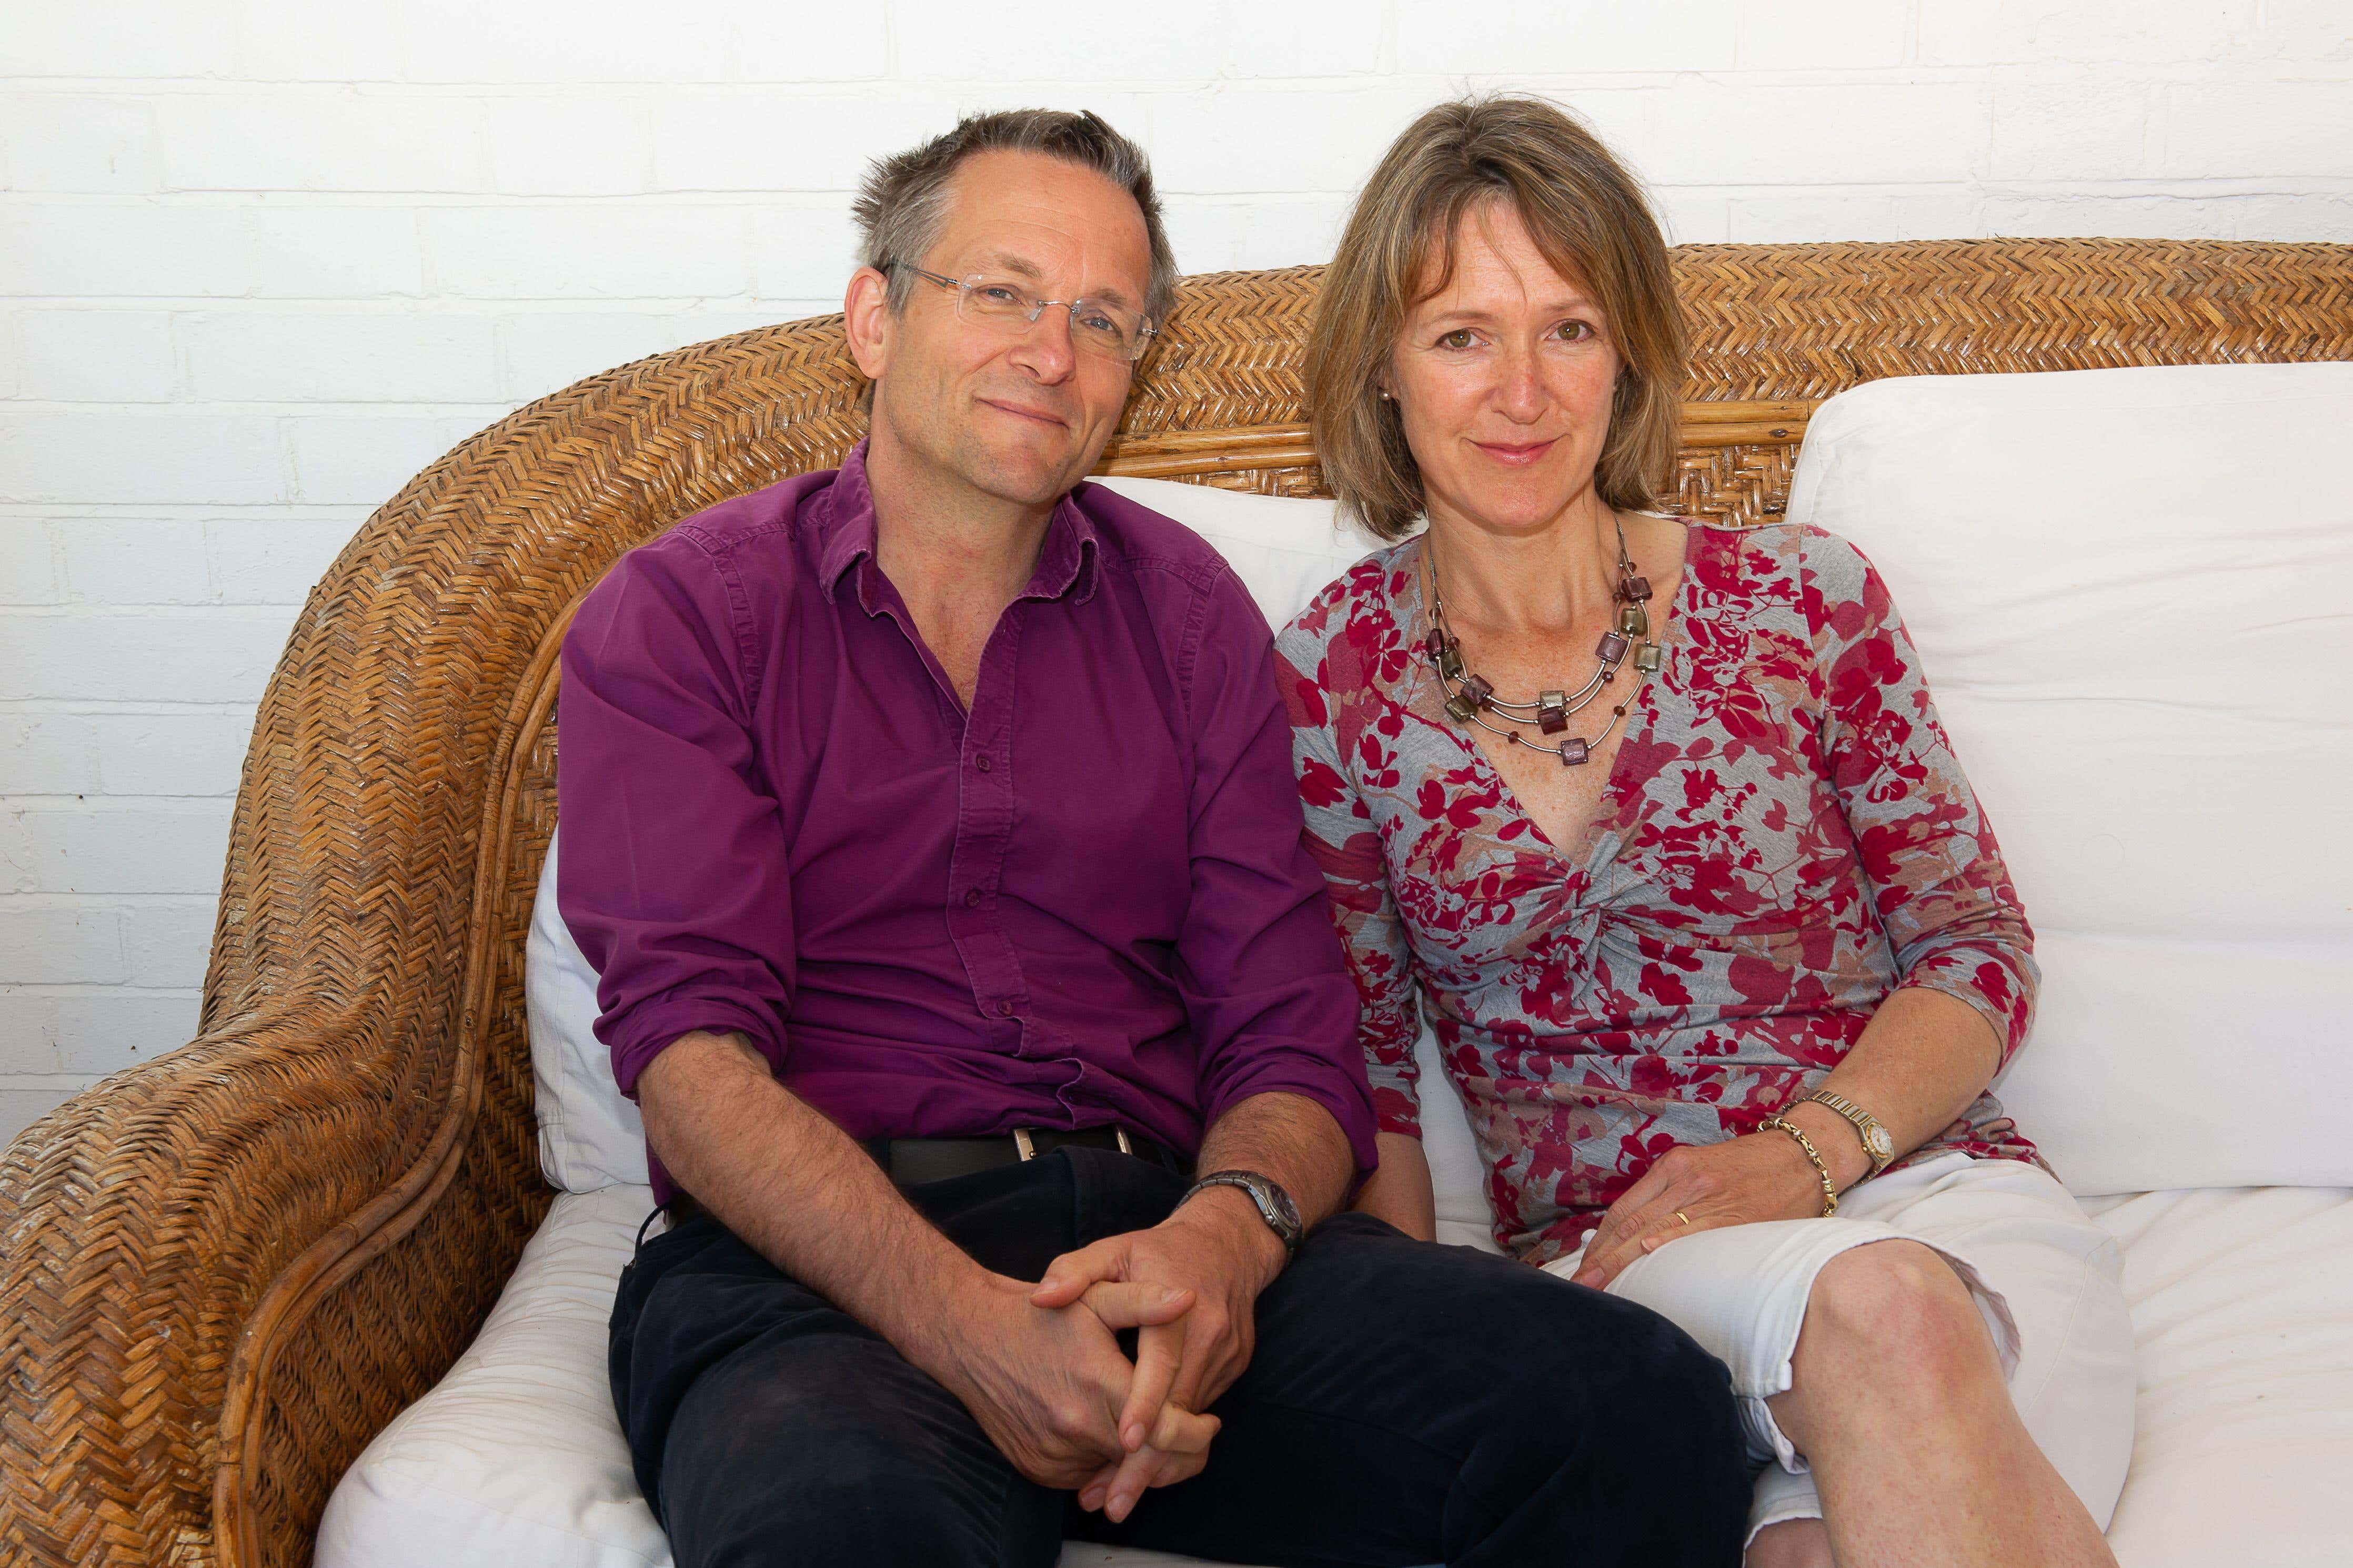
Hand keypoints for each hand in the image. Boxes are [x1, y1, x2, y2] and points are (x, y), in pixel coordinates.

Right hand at [917, 1270, 1217, 1491]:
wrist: (971, 1338)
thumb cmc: (1038, 1315)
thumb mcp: (1095, 1297)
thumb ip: (1145, 1301)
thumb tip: (1189, 1297)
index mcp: (1098, 1384)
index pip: (1166, 1430)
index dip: (1196, 1433)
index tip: (1211, 1424)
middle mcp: (1076, 1427)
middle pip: (1145, 1458)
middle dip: (1177, 1450)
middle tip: (1196, 1432)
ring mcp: (1054, 1454)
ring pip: (1116, 1469)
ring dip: (1138, 1454)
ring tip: (1151, 1426)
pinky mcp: (1039, 1469)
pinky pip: (1087, 1474)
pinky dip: (1103, 1459)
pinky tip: (1108, 1431)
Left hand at [1029, 1189, 1287, 1519]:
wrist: (1228, 1245)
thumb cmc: (1158, 1251)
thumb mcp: (1114, 1249)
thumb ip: (1075, 1271)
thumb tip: (1042, 1298)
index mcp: (1179, 1305)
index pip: (1162, 1363)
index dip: (1142, 1405)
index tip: (1121, 1441)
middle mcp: (1208, 1335)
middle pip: (1179, 1410)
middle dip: (1146, 1460)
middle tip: (1110, 1501)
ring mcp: (1225, 1356)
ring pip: (1191, 1420)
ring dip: (1158, 1458)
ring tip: (1114, 1494)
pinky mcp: (1232, 1368)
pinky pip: (1200, 1410)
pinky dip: (1173, 1439)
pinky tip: (1142, 1462)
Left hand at [1571, 1132, 1827, 1291]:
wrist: (1804, 1154)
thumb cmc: (1754, 1167)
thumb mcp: (1704, 1171)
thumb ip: (1674, 1198)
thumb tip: (1641, 1239)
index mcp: (1672, 1168)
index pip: (1624, 1210)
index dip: (1599, 1242)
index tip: (1583, 1269)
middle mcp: (1682, 1177)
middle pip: (1629, 1223)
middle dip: (1601, 1258)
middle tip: (1580, 1285)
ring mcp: (1706, 1192)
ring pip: (1651, 1230)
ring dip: (1622, 1262)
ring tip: (1600, 1287)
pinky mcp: (1734, 1210)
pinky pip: (1693, 1230)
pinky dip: (1665, 1244)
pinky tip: (1644, 1260)